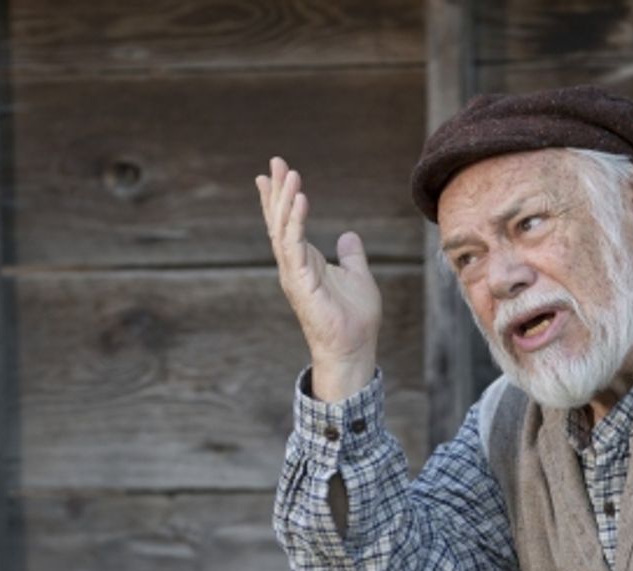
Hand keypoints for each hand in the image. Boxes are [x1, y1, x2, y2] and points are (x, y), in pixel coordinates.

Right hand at [256, 156, 380, 401]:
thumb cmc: (354, 318)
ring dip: (285, 199)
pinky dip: (296, 221)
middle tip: (274, 161)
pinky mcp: (301, 281)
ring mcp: (294, 273)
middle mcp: (294, 265)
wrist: (354, 347)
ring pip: (283, 229)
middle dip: (276, 191)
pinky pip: (294, 245)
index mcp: (305, 262)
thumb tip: (349, 236)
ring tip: (288, 173)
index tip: (275, 173)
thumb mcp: (358, 275)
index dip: (281, 199)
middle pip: (279, 221)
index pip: (288, 224)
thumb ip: (352, 255)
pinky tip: (301, 199)